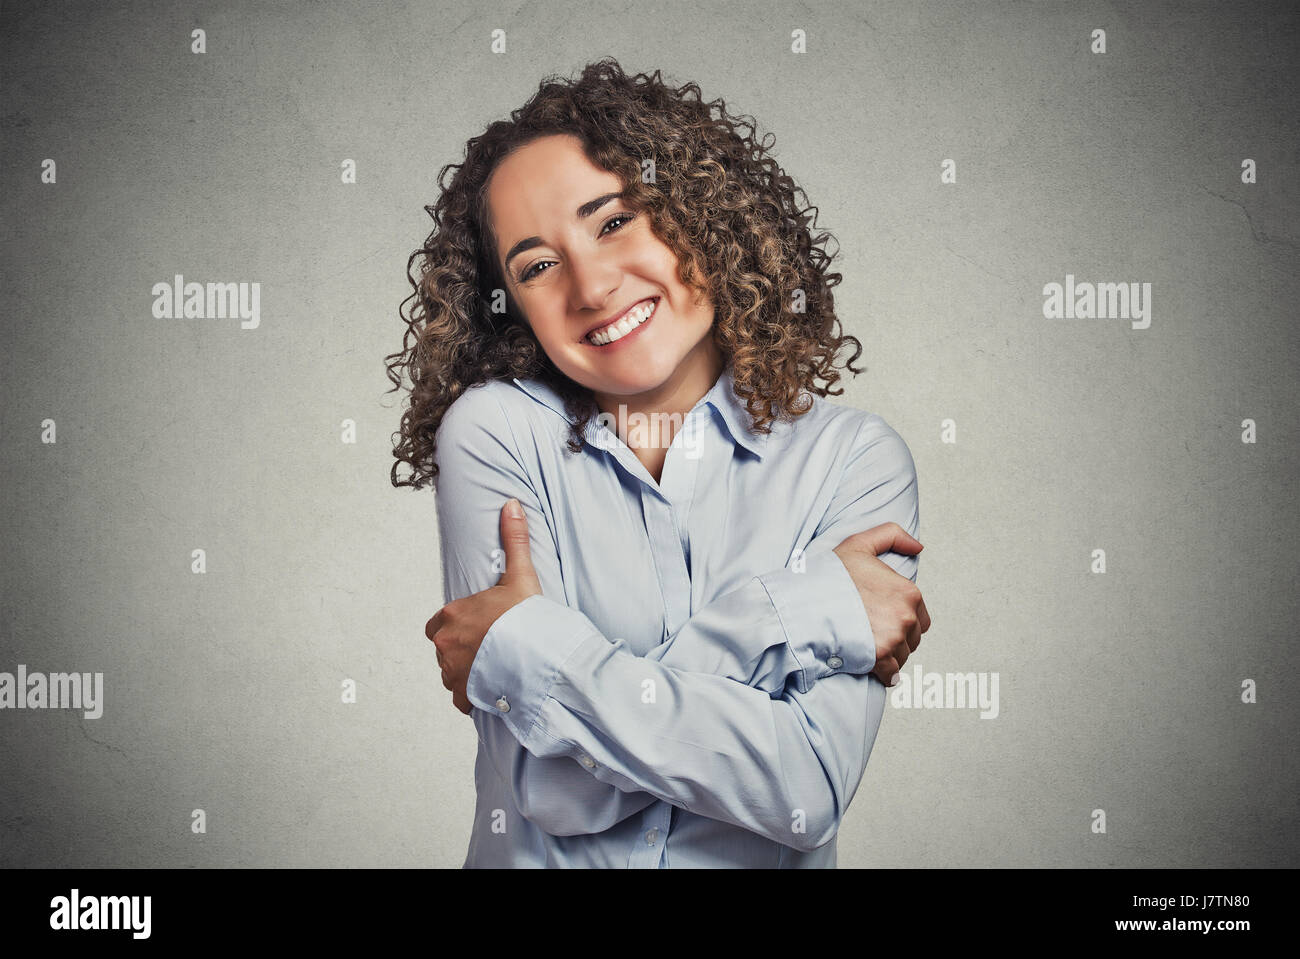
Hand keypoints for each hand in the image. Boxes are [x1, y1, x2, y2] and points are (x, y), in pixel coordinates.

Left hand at [426, 498, 542, 714]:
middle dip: (462, 650)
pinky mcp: (463, 694)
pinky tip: (491, 688)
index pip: (438, 623)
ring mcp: (452, 672)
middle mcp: (444, 644)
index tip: (478, 627)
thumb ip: (514, 540)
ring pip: (452, 673)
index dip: (457, 625)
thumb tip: (510, 504)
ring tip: (493, 668)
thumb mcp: (519, 575)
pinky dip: (473, 695)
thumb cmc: (525, 617)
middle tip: (488, 648)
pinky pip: (461, 698)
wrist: (534, 656)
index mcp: (451, 615)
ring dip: (467, 673)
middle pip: (445, 649)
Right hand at [832, 523, 930, 686]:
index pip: (921, 617)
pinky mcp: (879, 657)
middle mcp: (906, 616)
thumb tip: (918, 546)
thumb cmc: (831, 575)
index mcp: (908, 592)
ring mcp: (894, 638)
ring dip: (890, 655)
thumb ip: (892, 536)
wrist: (808, 601)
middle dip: (897, 638)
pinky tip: (875, 668)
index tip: (884, 619)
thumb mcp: (860, 544)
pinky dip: (885, 673)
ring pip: (902, 656)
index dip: (902, 619)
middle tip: (874, 633)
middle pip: (913, 638)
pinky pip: (891, 673)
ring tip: (869, 647)